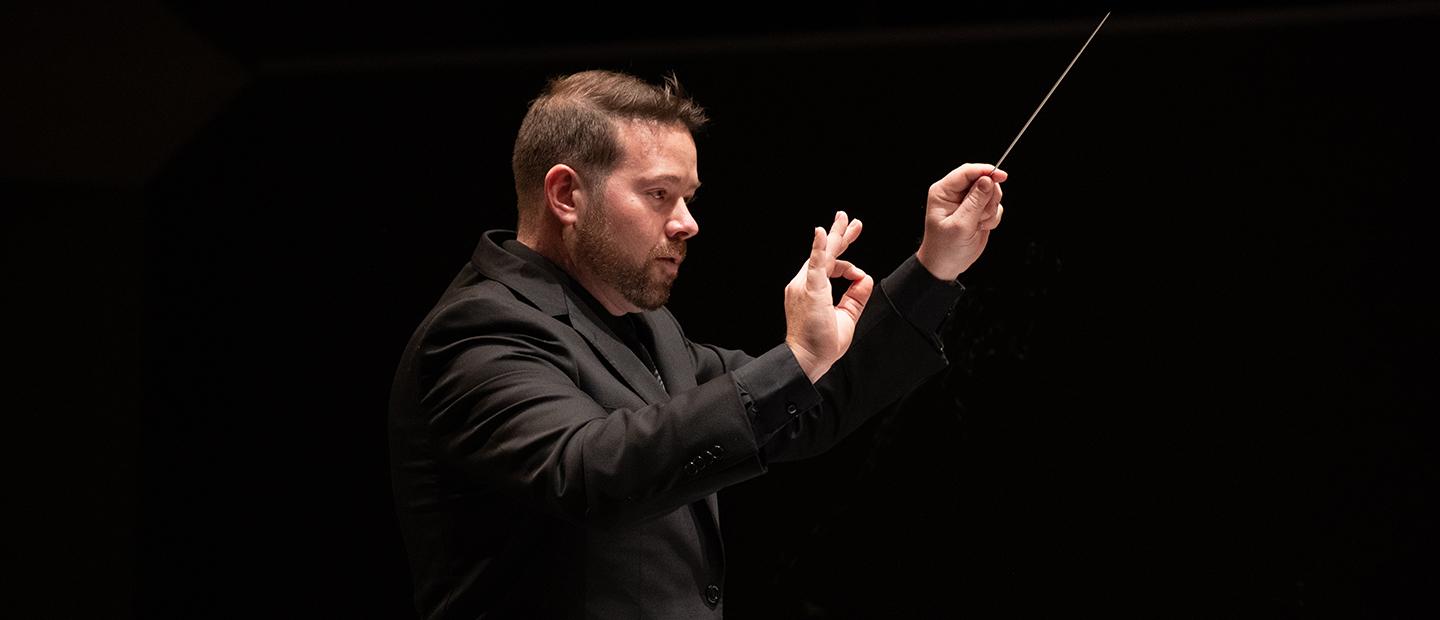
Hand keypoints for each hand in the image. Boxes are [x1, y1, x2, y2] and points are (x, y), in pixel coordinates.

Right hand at [784, 211, 873, 382]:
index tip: (858, 274)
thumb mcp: (846, 317)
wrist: (806, 359)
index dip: (846, 265)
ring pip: (823, 254)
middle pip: (824, 254)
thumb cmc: (821, 344)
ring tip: (845, 220)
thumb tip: (865, 277)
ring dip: (836, 236)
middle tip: (849, 220)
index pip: (827, 266)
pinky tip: (823, 233)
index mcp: (810, 290)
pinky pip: (815, 264)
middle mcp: (803, 284)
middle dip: (839, 236)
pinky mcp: (809, 289)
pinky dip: (819, 247)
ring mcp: (804, 285)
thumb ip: (855, 297)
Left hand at [915, 164, 1007, 280]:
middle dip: (988, 198)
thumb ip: (975, 201)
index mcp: (943, 191)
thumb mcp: (961, 225)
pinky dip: (992, 218)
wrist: (947, 265)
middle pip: (983, 180)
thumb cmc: (945, 247)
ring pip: (992, 193)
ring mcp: (968, 202)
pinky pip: (995, 207)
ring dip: (990, 210)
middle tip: (980, 215)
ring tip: (978, 224)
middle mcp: (955, 193)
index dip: (985, 171)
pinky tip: (980, 228)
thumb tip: (988, 180)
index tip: (1001, 176)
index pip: (967, 172)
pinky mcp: (978, 211)